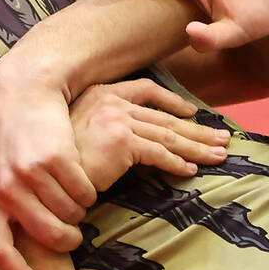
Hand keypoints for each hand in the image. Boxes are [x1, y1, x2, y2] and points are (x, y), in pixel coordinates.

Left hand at [0, 65, 98, 269]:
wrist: (22, 90)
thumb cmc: (8, 136)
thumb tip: (10, 245)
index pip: (0, 249)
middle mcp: (6, 188)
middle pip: (46, 235)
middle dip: (66, 241)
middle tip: (75, 238)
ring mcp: (31, 173)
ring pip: (70, 212)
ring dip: (81, 211)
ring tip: (79, 201)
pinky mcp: (56, 158)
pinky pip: (84, 190)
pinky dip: (90, 191)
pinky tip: (86, 182)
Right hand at [70, 78, 231, 189]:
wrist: (46, 179)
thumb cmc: (61, 164)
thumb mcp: (84, 136)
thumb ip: (110, 129)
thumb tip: (139, 141)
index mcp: (100, 94)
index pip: (145, 90)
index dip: (172, 102)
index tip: (191, 112)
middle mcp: (110, 102)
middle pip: (164, 117)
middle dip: (197, 130)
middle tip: (222, 138)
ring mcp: (115, 119)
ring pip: (167, 135)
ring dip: (196, 148)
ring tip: (218, 156)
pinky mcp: (121, 141)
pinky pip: (158, 153)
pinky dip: (177, 163)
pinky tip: (190, 171)